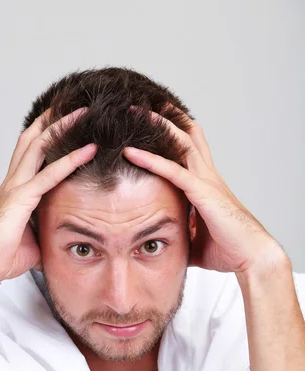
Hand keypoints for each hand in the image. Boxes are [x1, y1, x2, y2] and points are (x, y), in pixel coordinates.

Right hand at [0, 107, 96, 287]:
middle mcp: (13, 182)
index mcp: (14, 189)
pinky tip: (90, 150)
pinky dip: (71, 160)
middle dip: (53, 119)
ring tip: (85, 112)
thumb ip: (46, 226)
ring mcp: (15, 187)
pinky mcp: (21, 199)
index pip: (30, 152)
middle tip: (74, 104)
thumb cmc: (4, 256)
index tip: (63, 120)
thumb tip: (62, 233)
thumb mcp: (32, 237)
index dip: (45, 133)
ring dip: (62, 127)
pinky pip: (49, 175)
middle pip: (33, 139)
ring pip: (39, 146)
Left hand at [122, 104, 285, 273]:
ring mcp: (206, 181)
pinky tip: (130, 152)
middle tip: (142, 103)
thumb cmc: (227, 249)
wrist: (251, 257)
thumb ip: (180, 233)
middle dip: (166, 116)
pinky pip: (172, 170)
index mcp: (206, 183)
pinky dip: (150, 160)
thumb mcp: (194, 239)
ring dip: (157, 126)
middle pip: (187, 134)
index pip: (190, 148)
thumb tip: (163, 243)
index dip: (174, 130)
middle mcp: (207, 176)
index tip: (154, 118)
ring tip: (133, 112)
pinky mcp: (202, 193)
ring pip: (180, 142)